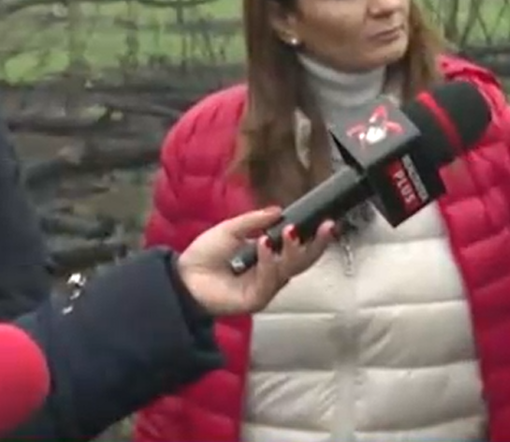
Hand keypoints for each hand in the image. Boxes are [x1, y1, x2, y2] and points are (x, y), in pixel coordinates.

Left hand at [176, 207, 333, 315]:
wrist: (182, 277)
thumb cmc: (204, 255)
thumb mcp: (230, 229)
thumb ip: (254, 220)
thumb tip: (279, 210)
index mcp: (268, 256)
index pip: (298, 247)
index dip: (313, 236)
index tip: (327, 221)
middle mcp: (271, 273)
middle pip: (302, 261)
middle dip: (317, 244)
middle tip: (327, 227)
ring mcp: (265, 287)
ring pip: (289, 269)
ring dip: (291, 249)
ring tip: (289, 232)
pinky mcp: (256, 299)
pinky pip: (269, 280)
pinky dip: (269, 261)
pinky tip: (264, 245)